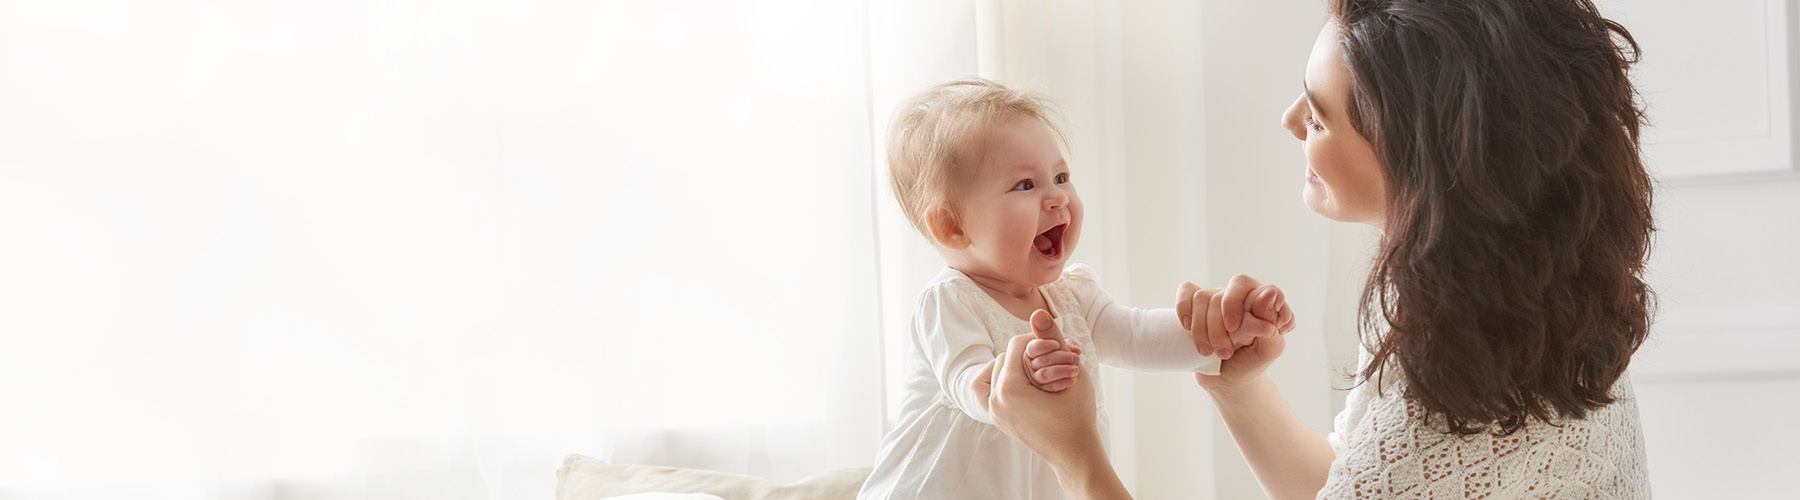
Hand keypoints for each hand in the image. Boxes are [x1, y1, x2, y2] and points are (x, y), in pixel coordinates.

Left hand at [980, 310, 1103, 466]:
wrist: (1074, 453)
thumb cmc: (1078, 414)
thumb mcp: (1072, 371)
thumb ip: (1053, 338)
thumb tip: (1037, 311)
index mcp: (1009, 388)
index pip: (1016, 344)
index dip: (1037, 341)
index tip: (1055, 348)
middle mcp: (995, 400)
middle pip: (1004, 356)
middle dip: (1026, 354)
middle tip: (1049, 360)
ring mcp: (993, 411)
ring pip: (996, 370)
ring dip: (1015, 366)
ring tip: (1038, 370)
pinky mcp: (996, 418)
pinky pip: (989, 388)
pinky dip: (1004, 380)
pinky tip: (1023, 381)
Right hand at [1188, 275, 1293, 393]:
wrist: (1228, 380)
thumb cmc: (1251, 362)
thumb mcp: (1269, 349)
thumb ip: (1274, 322)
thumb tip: (1269, 293)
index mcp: (1260, 301)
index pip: (1245, 285)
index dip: (1234, 303)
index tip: (1234, 329)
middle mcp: (1239, 296)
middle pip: (1220, 295)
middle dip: (1217, 327)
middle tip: (1225, 352)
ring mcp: (1217, 299)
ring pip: (1201, 298)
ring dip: (1201, 331)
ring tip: (1208, 353)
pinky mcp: (1196, 307)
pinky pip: (1186, 291)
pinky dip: (1183, 308)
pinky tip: (1186, 326)